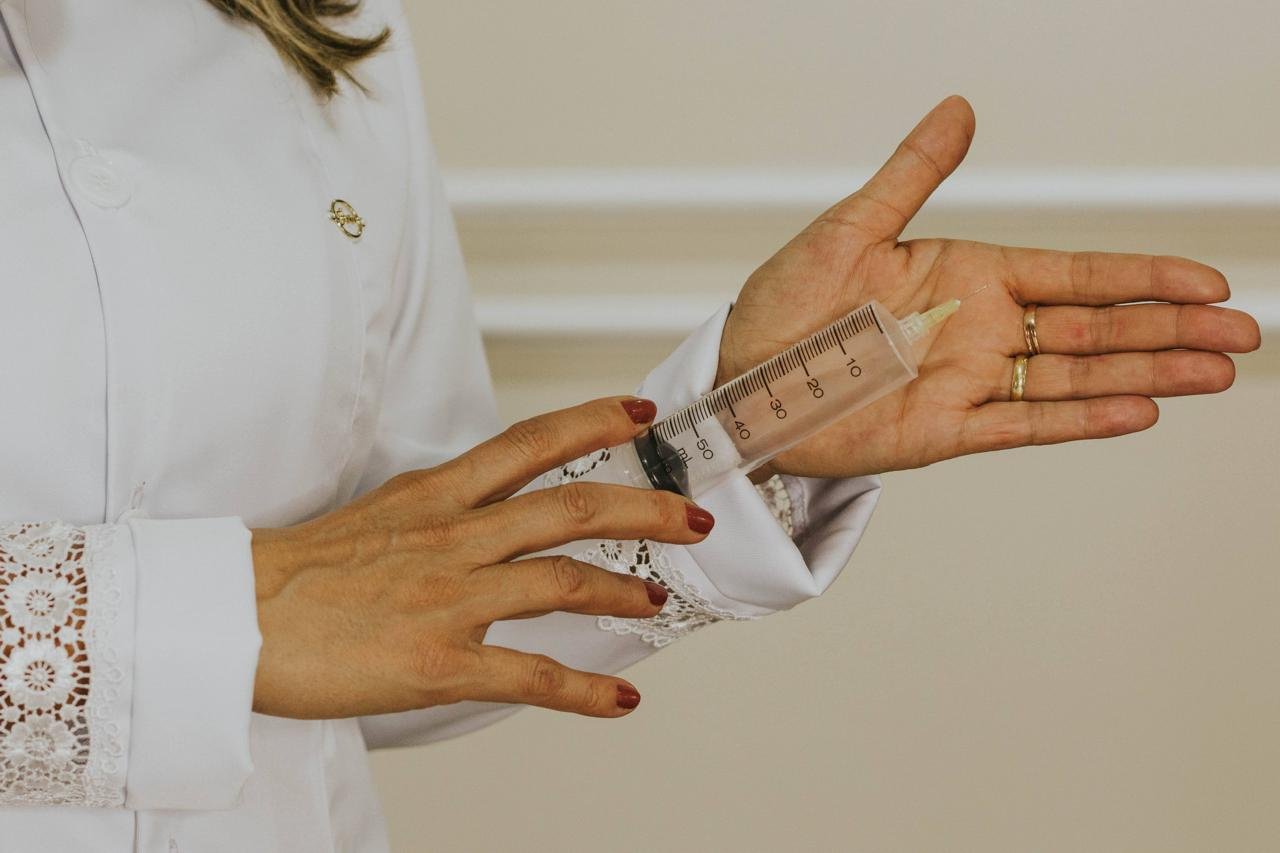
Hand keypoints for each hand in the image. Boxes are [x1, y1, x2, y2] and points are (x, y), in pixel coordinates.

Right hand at [249, 396, 715, 718]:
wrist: (232, 617)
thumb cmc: (297, 573)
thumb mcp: (379, 517)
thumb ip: (441, 514)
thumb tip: (486, 519)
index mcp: (437, 496)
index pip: (531, 443)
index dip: (595, 421)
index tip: (641, 413)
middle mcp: (454, 536)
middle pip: (571, 506)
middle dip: (644, 508)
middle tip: (691, 516)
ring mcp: (450, 597)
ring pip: (563, 580)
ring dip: (625, 590)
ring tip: (658, 600)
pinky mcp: (438, 661)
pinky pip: (530, 675)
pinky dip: (585, 691)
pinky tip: (620, 700)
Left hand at [719, 96, 1261, 479]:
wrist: (740, 379)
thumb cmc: (785, 305)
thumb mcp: (850, 229)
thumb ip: (913, 176)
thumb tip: (961, 109)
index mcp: (969, 275)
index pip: (1076, 275)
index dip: (1142, 276)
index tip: (1207, 280)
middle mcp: (981, 330)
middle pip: (1096, 329)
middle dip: (1170, 329)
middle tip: (1242, 334)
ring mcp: (968, 383)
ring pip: (1075, 379)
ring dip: (1146, 376)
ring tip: (1213, 375)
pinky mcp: (942, 432)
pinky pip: (1022, 425)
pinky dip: (1078, 420)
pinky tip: (1136, 411)